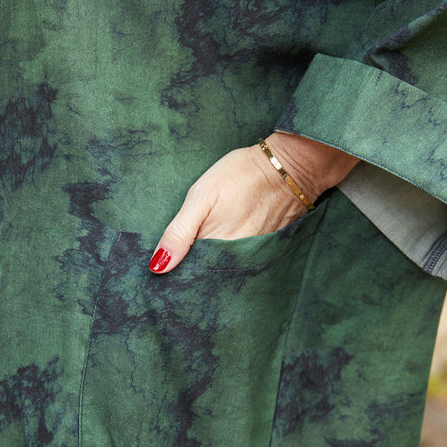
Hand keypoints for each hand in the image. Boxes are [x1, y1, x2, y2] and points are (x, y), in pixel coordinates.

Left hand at [148, 132, 357, 272]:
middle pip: (205, 277)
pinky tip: (224, 247)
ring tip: (204, 251)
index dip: (174, 273)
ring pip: (222, 272)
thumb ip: (179, 233)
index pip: (187, 275)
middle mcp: (234, 262)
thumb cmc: (241, 176)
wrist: (288, 168)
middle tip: (182, 258)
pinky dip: (230, 260)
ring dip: (210, 268)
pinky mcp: (264, 253)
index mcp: (215, 250)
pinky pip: (240, 264)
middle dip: (191, 273)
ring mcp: (251, 259)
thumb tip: (158, 267)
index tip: (162, 269)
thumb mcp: (201, 197)